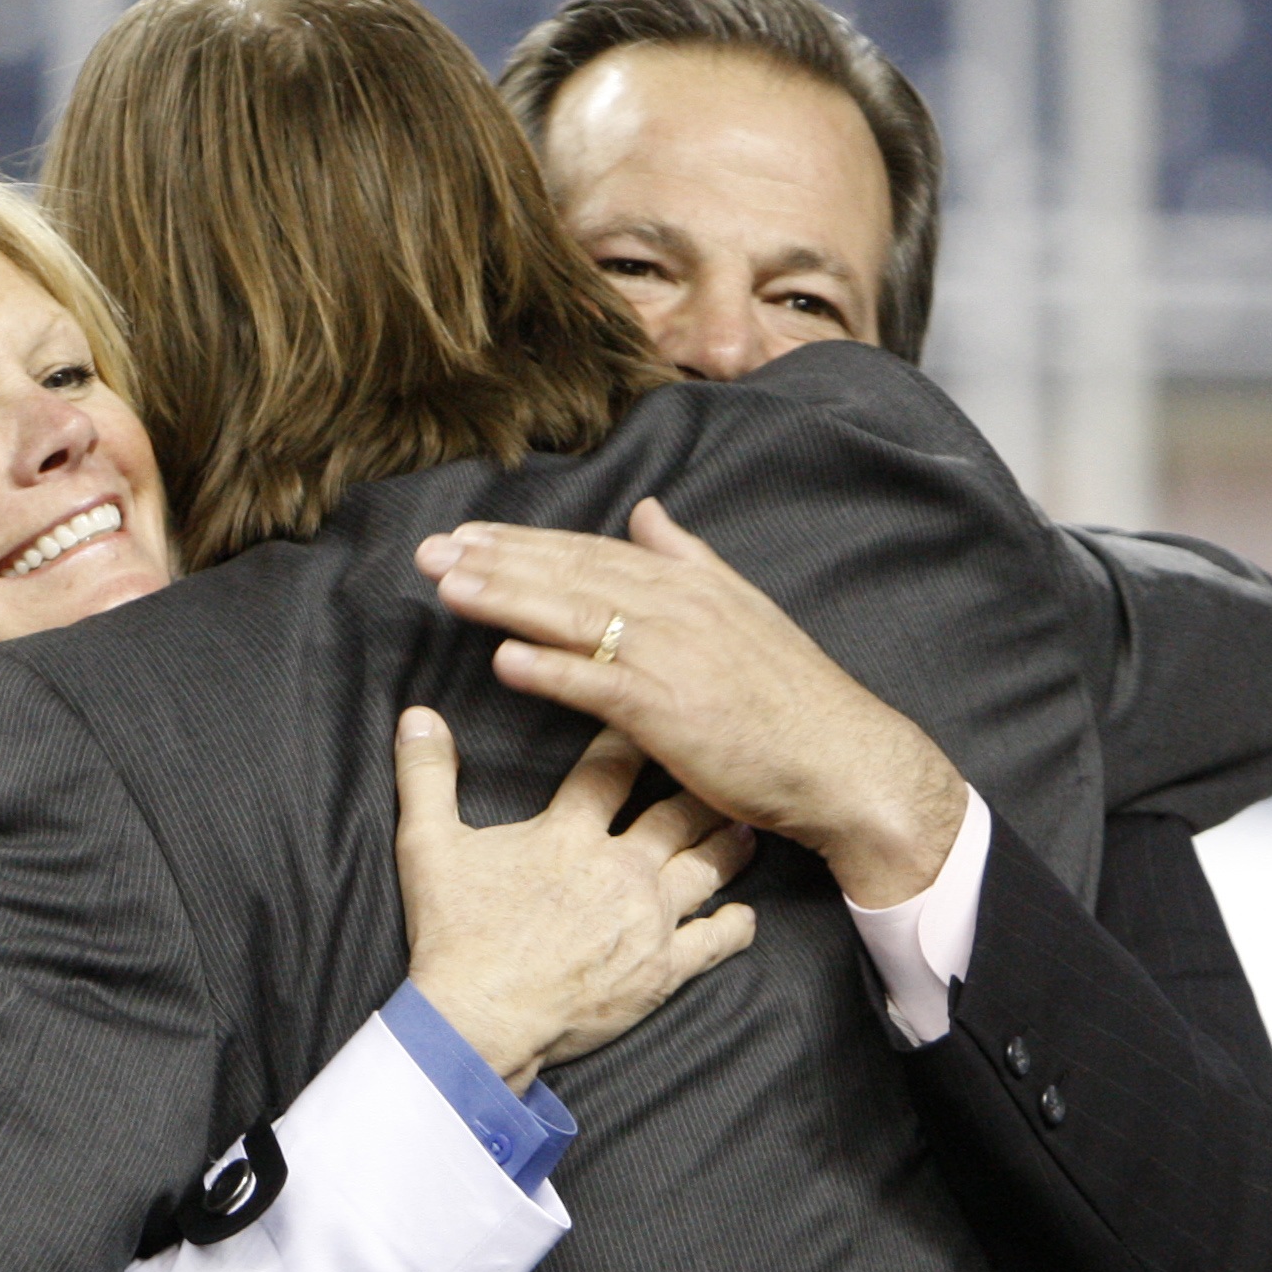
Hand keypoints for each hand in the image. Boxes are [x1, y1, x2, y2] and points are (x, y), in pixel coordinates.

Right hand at [393, 709, 754, 1091]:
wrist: (479, 1020)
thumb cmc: (454, 934)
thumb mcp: (428, 846)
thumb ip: (426, 776)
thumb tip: (417, 717)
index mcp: (570, 834)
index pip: (612, 768)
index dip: (631, 738)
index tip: (650, 719)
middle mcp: (621, 870)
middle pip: (676, 814)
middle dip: (700, 789)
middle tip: (720, 772)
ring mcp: (647, 921)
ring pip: (707, 869)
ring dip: (727, 846)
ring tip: (742, 828)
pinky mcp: (661, 971)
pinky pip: (714, 942)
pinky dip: (734, 926)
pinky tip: (742, 915)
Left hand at [415, 499, 967, 907]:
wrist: (842, 758)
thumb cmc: (788, 697)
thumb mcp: (740, 609)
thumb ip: (688, 559)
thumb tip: (647, 514)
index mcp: (685, 584)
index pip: (588, 553)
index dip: (523, 542)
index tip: (466, 534)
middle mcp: (675, 607)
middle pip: (568, 575)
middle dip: (494, 560)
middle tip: (429, 551)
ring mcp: (672, 656)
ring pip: (574, 618)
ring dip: (505, 599)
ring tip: (448, 586)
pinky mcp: (672, 710)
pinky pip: (600, 685)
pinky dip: (552, 671)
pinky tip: (503, 660)